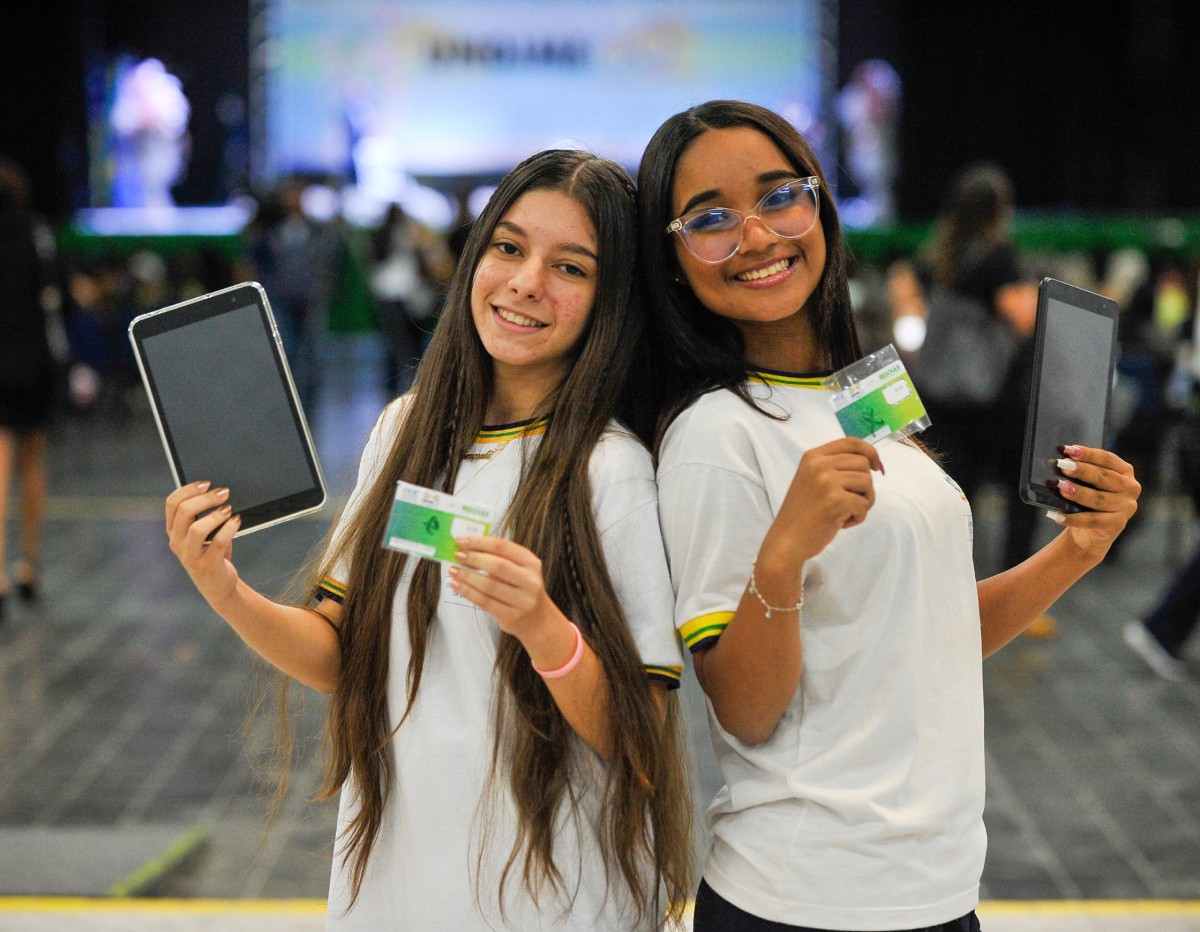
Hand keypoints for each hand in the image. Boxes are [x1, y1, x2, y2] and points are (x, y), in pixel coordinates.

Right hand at [165, 481, 242, 608]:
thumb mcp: (203, 533)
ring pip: (197, 529)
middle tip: (224, 492)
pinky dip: (229, 529)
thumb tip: (216, 490)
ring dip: (215, 515)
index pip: (172, 504)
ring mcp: (190, 556)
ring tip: (229, 509)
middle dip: (205, 498)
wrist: (219, 585)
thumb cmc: (211, 553)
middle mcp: (177, 543)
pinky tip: (237, 521)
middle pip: (184, 512)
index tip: (207, 483)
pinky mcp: (207, 565)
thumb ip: (202, 515)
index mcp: (173, 531)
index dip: (188, 489)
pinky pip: (217, 543)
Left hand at [448, 536, 555, 640]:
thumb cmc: (522, 589)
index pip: (504, 547)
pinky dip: (467, 592)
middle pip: (498, 566)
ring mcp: (522, 600)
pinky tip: (457, 585)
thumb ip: (499, 558)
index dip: (480, 542)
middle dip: (473, 559)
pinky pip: (484, 602)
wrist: (538, 620)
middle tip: (457, 555)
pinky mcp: (511, 616)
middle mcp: (530, 581)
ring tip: (453, 570)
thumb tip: (468, 548)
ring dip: (467, 576)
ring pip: (489, 585)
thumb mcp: (520, 570)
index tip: (462, 540)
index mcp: (532, 563)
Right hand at [772, 437, 883, 562]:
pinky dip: (858, 517)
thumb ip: (833, 467)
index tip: (877, 467)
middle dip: (864, 485)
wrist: (787, 540)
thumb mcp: (811, 479)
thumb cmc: (801, 513)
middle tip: (850, 502)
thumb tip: (870, 462)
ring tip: (846, 512)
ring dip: (863, 501)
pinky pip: (864, 504)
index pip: (851, 443)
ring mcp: (827, 482)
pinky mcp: (836, 501)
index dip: (870, 452)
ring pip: (867, 483)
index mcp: (813, 457)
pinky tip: (841, 523)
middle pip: (863, 463)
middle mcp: (819, 465)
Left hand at [1050, 445, 1140, 559]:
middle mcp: (1130, 487)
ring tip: (1059, 487)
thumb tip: (1059, 462)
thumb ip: (1080, 472)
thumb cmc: (1087, 501)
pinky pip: (1092, 520)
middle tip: (1062, 466)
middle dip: (1082, 470)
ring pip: (1099, 499)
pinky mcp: (1118, 524)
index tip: (1068, 450)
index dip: (1088, 454)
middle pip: (1104, 477)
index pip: (1107, 459)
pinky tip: (1057, 515)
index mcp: (1125, 471)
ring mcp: (1126, 507)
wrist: (1090, 532)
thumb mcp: (1088, 483)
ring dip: (1078, 492)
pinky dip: (1073, 518)